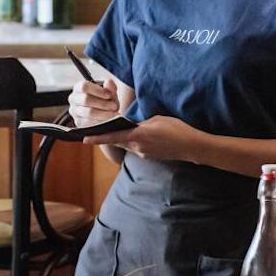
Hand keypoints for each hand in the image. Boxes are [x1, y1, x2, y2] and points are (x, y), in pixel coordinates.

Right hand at [68, 75, 120, 129]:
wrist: (103, 112)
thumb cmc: (104, 100)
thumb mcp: (109, 92)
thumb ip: (110, 87)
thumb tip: (109, 82)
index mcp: (79, 88)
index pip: (84, 87)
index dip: (97, 91)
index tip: (108, 95)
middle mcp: (74, 99)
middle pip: (85, 100)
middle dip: (102, 103)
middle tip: (114, 106)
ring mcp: (75, 111)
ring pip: (88, 112)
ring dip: (103, 113)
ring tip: (113, 113)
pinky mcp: (78, 122)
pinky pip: (89, 122)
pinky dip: (101, 121)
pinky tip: (108, 119)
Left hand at [88, 115, 204, 163]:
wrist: (191, 146)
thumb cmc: (176, 129)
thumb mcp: (156, 120)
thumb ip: (140, 123)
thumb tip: (132, 125)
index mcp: (137, 136)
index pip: (113, 136)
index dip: (98, 137)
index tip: (84, 139)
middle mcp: (137, 147)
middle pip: (116, 141)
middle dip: (105, 137)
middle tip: (92, 133)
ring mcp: (143, 153)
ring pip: (125, 145)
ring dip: (118, 139)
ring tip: (111, 132)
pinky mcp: (149, 156)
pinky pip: (135, 148)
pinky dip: (130, 142)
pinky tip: (134, 136)